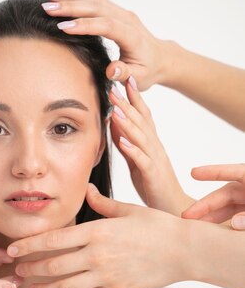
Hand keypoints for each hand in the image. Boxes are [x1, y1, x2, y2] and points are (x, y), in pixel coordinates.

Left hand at [7, 184, 188, 287]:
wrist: (184, 249)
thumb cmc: (157, 225)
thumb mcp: (128, 209)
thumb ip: (103, 203)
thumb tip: (87, 189)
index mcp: (97, 231)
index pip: (53, 239)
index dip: (28, 246)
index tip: (12, 250)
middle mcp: (97, 254)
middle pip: (54, 264)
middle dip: (31, 269)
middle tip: (16, 273)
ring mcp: (108, 275)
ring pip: (67, 286)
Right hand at [43, 0, 168, 89]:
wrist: (160, 58)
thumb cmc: (147, 71)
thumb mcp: (138, 78)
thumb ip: (125, 74)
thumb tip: (112, 70)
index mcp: (132, 36)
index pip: (106, 26)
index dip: (84, 25)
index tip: (62, 28)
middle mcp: (126, 19)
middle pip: (98, 7)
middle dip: (71, 6)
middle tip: (48, 8)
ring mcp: (121, 12)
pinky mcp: (115, 10)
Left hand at [109, 78, 190, 214]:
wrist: (172, 207)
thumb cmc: (153, 185)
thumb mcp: (136, 162)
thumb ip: (127, 144)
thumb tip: (114, 126)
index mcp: (150, 143)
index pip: (143, 116)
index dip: (134, 98)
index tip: (124, 79)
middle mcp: (155, 147)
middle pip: (142, 121)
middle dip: (128, 103)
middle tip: (114, 87)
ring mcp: (155, 160)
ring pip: (141, 137)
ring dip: (128, 122)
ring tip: (116, 109)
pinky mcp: (153, 175)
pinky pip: (142, 160)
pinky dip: (133, 149)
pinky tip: (123, 141)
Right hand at [182, 163, 244, 228]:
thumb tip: (234, 223)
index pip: (233, 172)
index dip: (213, 172)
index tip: (194, 173)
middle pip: (225, 195)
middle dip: (204, 205)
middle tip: (186, 215)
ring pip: (229, 208)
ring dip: (211, 217)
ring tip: (195, 227)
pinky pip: (236, 218)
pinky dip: (224, 224)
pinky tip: (212, 232)